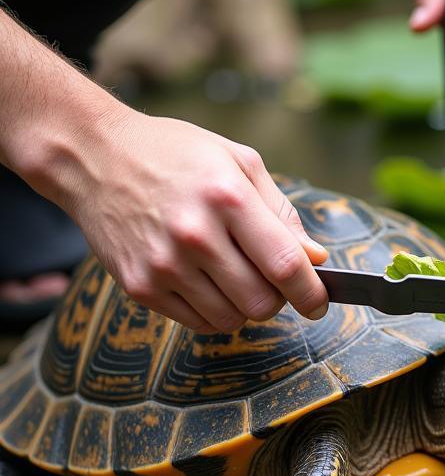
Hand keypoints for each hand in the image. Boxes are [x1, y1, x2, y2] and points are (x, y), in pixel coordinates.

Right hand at [58, 109, 328, 332]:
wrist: (94, 157)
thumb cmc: (174, 153)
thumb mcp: (239, 162)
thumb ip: (281, 213)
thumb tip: (315, 258)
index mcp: (227, 197)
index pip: (284, 264)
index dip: (311, 292)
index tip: (320, 302)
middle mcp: (194, 235)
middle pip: (261, 301)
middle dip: (279, 299)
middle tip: (272, 280)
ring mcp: (163, 265)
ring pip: (231, 319)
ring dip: (246, 306)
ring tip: (236, 275)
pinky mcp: (139, 286)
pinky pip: (197, 322)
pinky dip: (214, 311)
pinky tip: (208, 281)